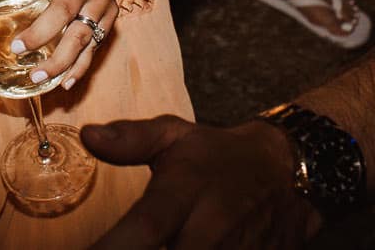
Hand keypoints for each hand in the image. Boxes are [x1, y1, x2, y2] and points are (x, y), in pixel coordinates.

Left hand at [8, 0, 123, 92]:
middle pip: (67, 7)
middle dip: (43, 31)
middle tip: (18, 48)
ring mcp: (101, 0)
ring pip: (83, 34)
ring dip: (60, 59)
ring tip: (38, 75)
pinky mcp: (110, 17)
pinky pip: (95, 46)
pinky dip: (79, 67)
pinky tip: (64, 82)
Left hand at [86, 116, 316, 248]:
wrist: (286, 173)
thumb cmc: (219, 156)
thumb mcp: (176, 136)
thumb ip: (132, 139)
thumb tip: (89, 136)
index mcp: (185, 193)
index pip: (146, 228)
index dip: (114, 248)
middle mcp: (211, 230)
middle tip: (120, 245)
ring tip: (170, 235)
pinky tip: (184, 242)